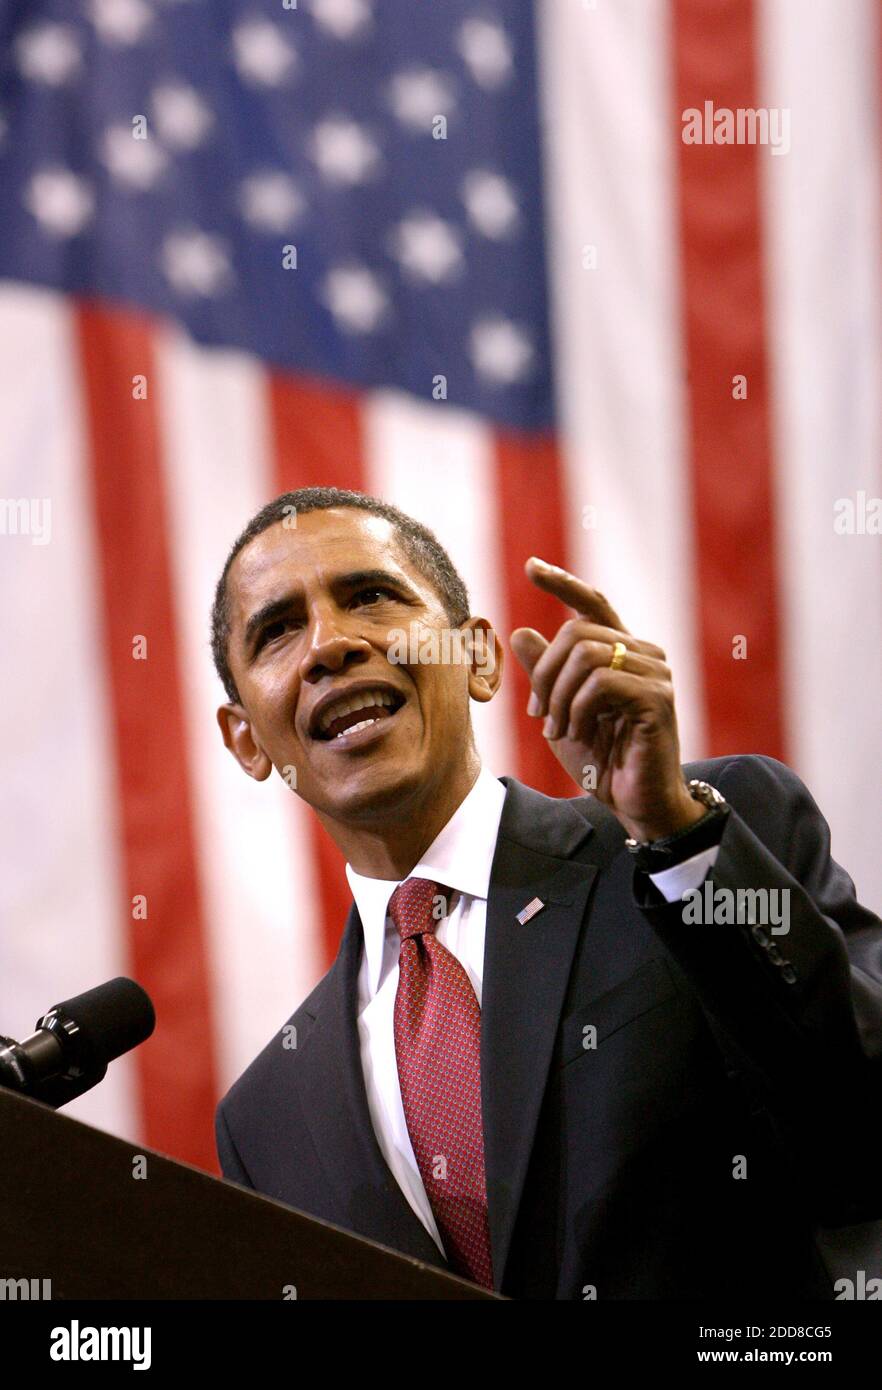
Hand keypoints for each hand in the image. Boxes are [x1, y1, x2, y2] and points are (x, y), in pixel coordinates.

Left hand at [510, 557, 703, 841]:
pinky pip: (601, 683)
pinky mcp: (657, 697)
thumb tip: (521, 631)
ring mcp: (655, 673)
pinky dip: (577, 709)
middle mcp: (643, 654)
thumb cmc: (601, 758)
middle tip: (540, 715)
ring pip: (585, 655)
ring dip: (559, 697)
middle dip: (544, 674)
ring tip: (558, 729)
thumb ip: (545, 673)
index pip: (592, 604)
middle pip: (575, 632)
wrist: (635, 801)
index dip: (562, 582)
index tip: (530, 566)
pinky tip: (578, 732)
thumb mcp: (559, 711)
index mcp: (621, 652)